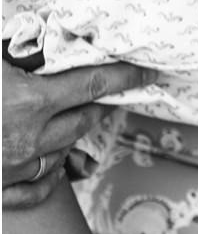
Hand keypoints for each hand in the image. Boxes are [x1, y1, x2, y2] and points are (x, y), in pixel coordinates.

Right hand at [2, 59, 148, 207]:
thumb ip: (21, 55)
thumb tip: (41, 44)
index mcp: (28, 101)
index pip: (93, 85)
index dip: (125, 77)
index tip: (146, 73)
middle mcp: (29, 138)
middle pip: (84, 120)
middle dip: (101, 105)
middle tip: (109, 94)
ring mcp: (14, 168)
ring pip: (62, 153)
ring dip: (70, 136)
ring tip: (66, 119)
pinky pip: (37, 188)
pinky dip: (51, 177)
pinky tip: (55, 166)